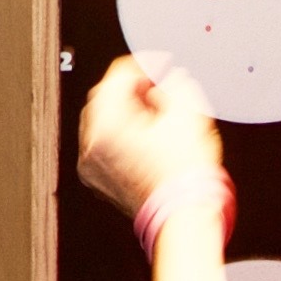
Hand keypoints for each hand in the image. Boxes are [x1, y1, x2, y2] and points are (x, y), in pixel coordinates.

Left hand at [73, 54, 222, 220]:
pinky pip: (104, 146)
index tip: (158, 63)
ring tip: (154, 110)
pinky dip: (120, 134)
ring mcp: (93, 167)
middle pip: (103, 99)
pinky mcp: (101, 181)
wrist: (185, 216)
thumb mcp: (188, 113)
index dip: (142, 64)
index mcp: (107, 125)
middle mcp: (92, 146)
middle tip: (155, 83)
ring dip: (124, 110)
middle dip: (129, 87)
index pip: (116, 77)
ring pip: (101, 123)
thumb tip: (167, 81)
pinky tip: (146, 135)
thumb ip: (174, 84)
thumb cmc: (186, 175)